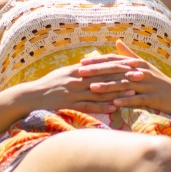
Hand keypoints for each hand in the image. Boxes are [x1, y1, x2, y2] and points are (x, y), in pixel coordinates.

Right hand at [11, 54, 136, 114]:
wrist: (30, 96)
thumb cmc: (47, 85)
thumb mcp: (63, 73)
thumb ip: (78, 70)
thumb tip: (90, 64)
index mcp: (77, 70)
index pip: (102, 65)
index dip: (118, 64)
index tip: (133, 63)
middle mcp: (77, 79)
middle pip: (105, 77)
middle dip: (124, 76)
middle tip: (140, 75)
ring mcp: (74, 92)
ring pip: (100, 92)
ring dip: (118, 92)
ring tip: (134, 93)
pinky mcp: (70, 105)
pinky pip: (89, 106)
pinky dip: (102, 107)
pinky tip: (115, 108)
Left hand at [79, 40, 170, 115]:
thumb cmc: (160, 83)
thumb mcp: (145, 67)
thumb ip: (130, 55)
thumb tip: (117, 42)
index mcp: (138, 64)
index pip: (114, 61)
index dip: (97, 62)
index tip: (81, 63)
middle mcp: (141, 72)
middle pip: (116, 71)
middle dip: (97, 72)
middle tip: (80, 73)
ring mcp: (148, 85)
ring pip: (124, 85)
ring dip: (108, 87)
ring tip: (92, 88)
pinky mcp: (153, 98)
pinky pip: (137, 100)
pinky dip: (126, 101)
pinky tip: (114, 104)